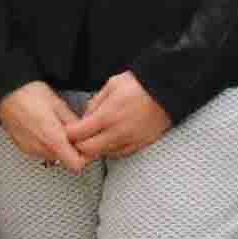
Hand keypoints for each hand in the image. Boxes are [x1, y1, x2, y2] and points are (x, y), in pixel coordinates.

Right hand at [0, 80, 88, 171]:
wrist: (5, 92)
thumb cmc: (28, 94)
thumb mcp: (58, 104)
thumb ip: (74, 122)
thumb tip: (85, 131)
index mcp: (52, 139)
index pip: (77, 164)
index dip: (86, 156)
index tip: (87, 144)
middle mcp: (40, 148)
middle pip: (66, 161)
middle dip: (73, 149)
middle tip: (74, 132)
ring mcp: (30, 149)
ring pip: (54, 156)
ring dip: (60, 146)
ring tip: (57, 127)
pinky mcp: (23, 147)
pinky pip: (41, 151)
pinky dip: (47, 144)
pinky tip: (45, 129)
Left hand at [61, 70, 175, 161]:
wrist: (168, 90)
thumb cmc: (139, 84)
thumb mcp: (111, 85)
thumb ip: (95, 103)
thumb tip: (85, 118)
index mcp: (107, 115)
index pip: (78, 134)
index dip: (69, 134)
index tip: (70, 129)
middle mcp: (118, 132)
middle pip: (88, 150)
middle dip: (79, 144)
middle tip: (79, 137)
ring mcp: (130, 140)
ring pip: (104, 154)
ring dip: (96, 148)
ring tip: (96, 135)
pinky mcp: (141, 144)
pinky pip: (120, 154)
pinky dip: (111, 150)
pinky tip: (111, 139)